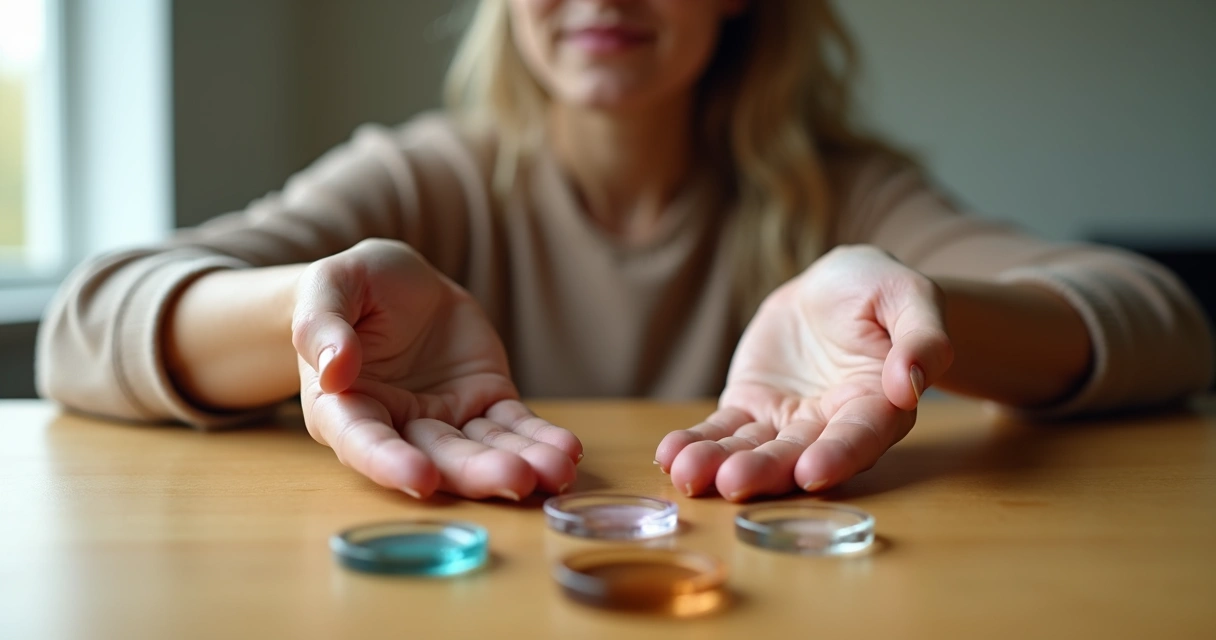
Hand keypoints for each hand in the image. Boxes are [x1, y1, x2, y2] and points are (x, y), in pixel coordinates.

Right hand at [292, 239, 580, 499]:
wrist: (397, 282)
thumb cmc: (352, 287)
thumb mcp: (329, 288)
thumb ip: (322, 326)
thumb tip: (335, 367)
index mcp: (343, 407)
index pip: (363, 442)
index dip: (390, 463)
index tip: (421, 479)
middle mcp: (397, 425)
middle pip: (437, 457)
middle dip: (477, 473)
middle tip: (515, 480)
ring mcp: (446, 418)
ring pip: (483, 449)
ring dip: (521, 464)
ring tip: (556, 471)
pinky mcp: (486, 401)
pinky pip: (515, 427)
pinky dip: (540, 440)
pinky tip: (567, 452)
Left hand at [655, 245, 953, 500]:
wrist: (834, 286)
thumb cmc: (881, 289)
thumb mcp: (909, 297)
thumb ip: (922, 338)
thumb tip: (910, 381)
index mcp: (879, 407)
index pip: (860, 437)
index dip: (838, 456)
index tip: (812, 474)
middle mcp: (831, 426)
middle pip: (798, 454)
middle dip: (765, 470)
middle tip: (732, 482)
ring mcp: (786, 422)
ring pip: (753, 450)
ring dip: (720, 464)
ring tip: (687, 474)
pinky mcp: (750, 409)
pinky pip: (723, 431)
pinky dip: (697, 443)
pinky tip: (670, 454)